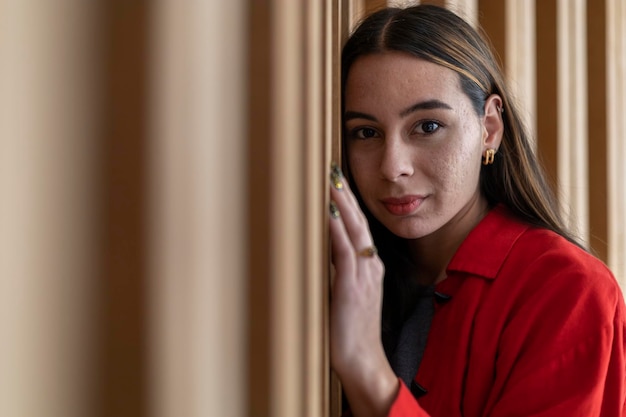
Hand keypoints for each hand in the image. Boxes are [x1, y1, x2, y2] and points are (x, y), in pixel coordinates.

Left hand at [328, 163, 398, 416]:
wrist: (363, 361)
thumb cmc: (351, 330)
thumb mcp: (345, 295)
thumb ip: (336, 271)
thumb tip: (317, 250)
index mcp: (370, 267)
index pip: (359, 227)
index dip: (349, 203)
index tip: (336, 181)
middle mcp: (370, 266)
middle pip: (359, 222)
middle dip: (346, 195)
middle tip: (333, 169)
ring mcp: (364, 276)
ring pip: (354, 232)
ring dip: (342, 205)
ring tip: (331, 181)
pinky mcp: (352, 289)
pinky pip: (345, 254)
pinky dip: (337, 232)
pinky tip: (329, 215)